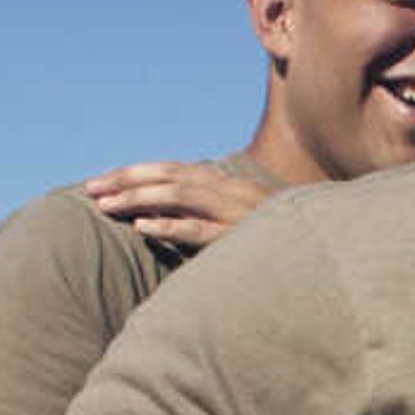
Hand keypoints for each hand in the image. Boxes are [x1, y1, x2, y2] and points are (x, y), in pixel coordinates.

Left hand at [83, 159, 270, 252]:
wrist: (324, 243)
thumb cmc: (274, 240)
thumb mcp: (238, 219)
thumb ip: (205, 214)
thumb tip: (161, 218)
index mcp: (223, 184)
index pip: (170, 171)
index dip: (134, 174)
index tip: (101, 182)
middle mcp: (225, 190)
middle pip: (167, 176)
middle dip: (126, 180)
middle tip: (90, 189)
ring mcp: (233, 212)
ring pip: (178, 196)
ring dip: (138, 198)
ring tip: (106, 205)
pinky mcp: (238, 237)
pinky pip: (200, 230)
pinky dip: (170, 226)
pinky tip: (143, 228)